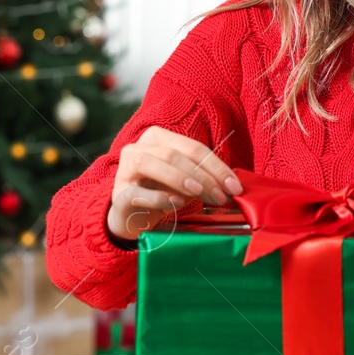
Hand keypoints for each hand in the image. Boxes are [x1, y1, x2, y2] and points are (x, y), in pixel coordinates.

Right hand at [106, 126, 243, 240]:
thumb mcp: (184, 181)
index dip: (216, 166)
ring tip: (198, 192)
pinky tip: (176, 203)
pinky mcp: (119, 193)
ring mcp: (125, 169)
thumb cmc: (161, 192)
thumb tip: (230, 186)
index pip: (193, 148)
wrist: (131, 216)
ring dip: (179, 177)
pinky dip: (159, 197)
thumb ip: (202, 177)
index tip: (234, 186)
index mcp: (158, 138)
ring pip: (153, 163)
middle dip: (202, 176)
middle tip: (220, 196)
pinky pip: (138, 192)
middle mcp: (139, 147)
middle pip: (175, 154)